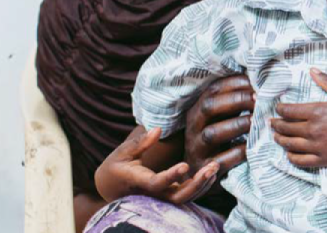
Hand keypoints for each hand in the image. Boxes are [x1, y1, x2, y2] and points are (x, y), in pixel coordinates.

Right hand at [97, 127, 219, 203]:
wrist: (112, 187)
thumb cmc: (117, 167)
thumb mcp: (122, 152)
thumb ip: (140, 143)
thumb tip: (159, 128)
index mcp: (139, 181)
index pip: (157, 182)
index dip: (172, 176)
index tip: (185, 165)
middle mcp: (153, 193)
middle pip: (178, 197)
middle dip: (197, 184)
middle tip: (211, 167)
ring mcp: (162, 197)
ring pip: (186, 198)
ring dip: (203, 184)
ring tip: (215, 166)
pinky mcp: (169, 195)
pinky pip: (188, 195)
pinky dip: (201, 186)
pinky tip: (210, 172)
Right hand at [184, 74, 253, 177]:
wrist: (197, 176)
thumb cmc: (215, 142)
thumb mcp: (217, 121)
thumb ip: (231, 105)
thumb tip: (259, 84)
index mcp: (196, 110)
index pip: (212, 90)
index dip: (233, 84)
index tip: (255, 83)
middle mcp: (193, 126)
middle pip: (208, 107)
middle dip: (235, 100)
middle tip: (258, 100)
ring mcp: (197, 148)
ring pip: (212, 133)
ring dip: (237, 125)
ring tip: (256, 122)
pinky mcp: (205, 168)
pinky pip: (221, 159)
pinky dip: (237, 152)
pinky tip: (252, 147)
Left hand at [271, 68, 326, 166]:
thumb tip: (312, 70)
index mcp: (317, 111)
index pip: (288, 111)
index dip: (279, 109)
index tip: (277, 108)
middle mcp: (313, 129)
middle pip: (285, 128)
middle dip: (276, 124)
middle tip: (272, 122)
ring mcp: (318, 146)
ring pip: (289, 144)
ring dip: (279, 139)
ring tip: (276, 136)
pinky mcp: (324, 159)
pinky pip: (300, 161)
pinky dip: (291, 157)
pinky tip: (289, 152)